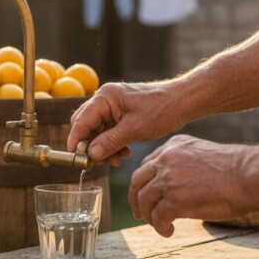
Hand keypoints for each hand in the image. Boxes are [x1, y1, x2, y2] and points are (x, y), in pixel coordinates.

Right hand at [67, 82, 187, 164]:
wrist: (182, 102)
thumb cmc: (161, 110)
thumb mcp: (135, 129)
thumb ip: (110, 142)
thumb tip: (91, 154)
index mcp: (105, 98)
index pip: (81, 121)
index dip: (76, 140)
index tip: (75, 158)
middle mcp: (104, 100)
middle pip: (85, 126)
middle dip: (91, 145)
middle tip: (100, 161)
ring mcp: (111, 107)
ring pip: (96, 131)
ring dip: (103, 147)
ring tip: (117, 159)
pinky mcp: (119, 114)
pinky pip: (107, 131)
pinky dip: (112, 143)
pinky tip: (123, 153)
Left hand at [129, 135, 248, 236]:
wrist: (250, 176)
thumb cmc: (236, 169)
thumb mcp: (202, 155)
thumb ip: (185, 164)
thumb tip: (179, 184)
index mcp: (173, 146)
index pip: (147, 165)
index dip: (144, 182)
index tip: (146, 193)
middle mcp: (166, 160)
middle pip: (138, 181)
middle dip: (136, 198)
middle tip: (140, 213)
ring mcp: (168, 179)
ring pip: (144, 200)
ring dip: (148, 215)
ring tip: (157, 225)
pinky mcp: (175, 200)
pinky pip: (158, 216)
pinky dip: (160, 227)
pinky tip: (168, 231)